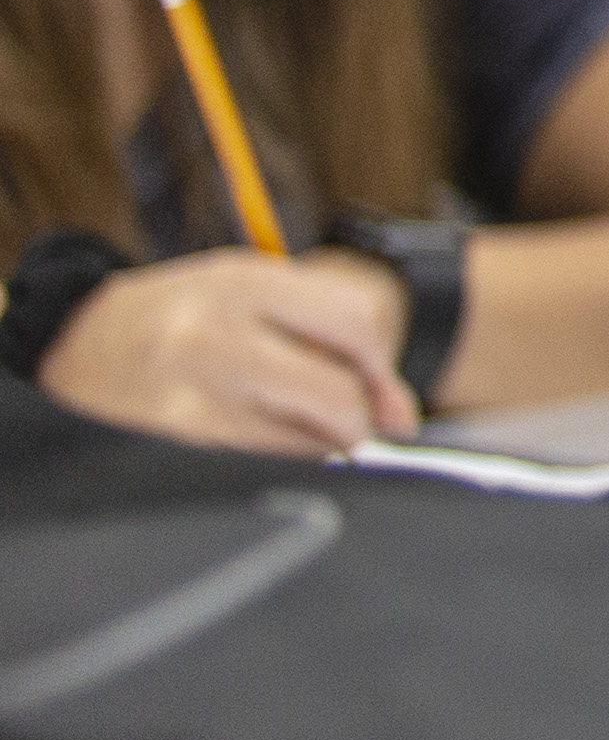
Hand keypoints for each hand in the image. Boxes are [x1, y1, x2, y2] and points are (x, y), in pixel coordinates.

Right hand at [39, 251, 417, 453]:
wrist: (78, 345)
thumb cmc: (182, 313)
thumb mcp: (248, 289)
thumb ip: (330, 331)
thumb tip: (399, 416)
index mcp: (243, 281)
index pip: (355, 322)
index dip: (382, 364)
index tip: (383, 386)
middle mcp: (218, 334)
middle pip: (339, 392)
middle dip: (361, 414)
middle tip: (353, 415)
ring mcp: (197, 391)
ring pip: (312, 435)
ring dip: (328, 438)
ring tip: (299, 417)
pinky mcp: (184, 437)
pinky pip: (274, 458)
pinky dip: (292, 452)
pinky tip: (268, 432)